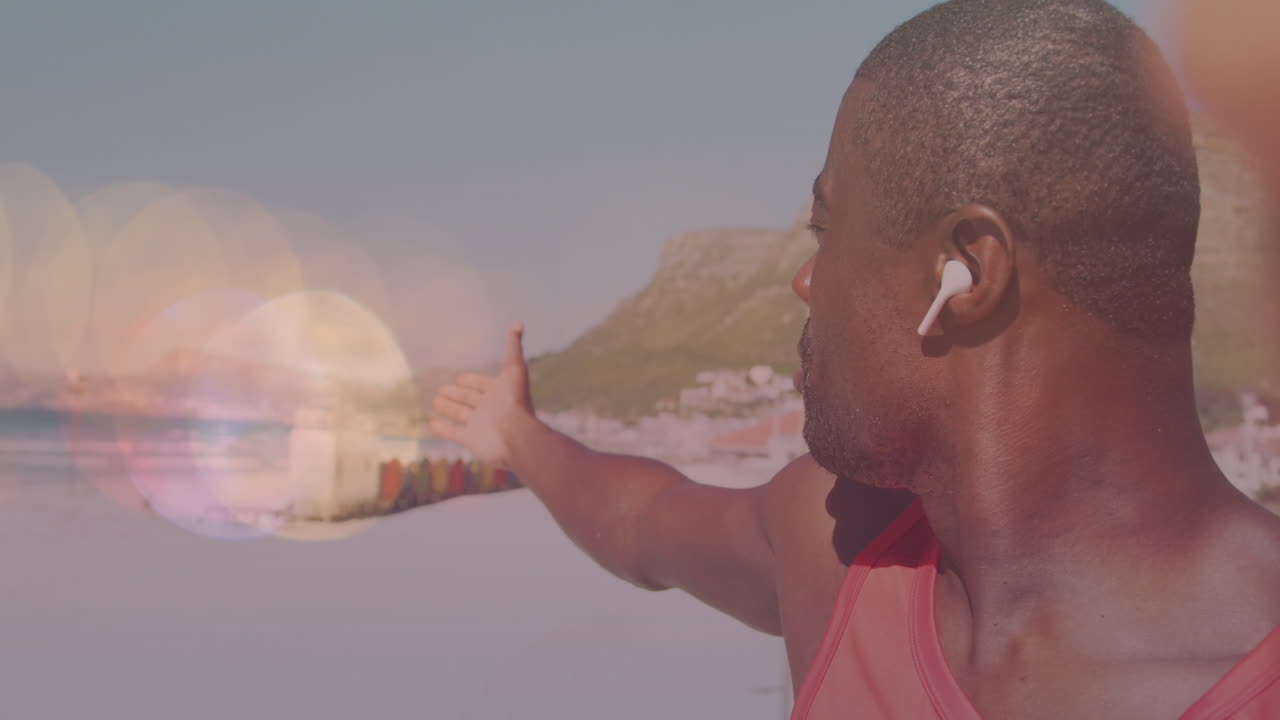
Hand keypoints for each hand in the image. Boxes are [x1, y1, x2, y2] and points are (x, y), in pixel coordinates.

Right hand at [429, 321, 534, 467]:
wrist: (515, 436)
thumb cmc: (515, 401)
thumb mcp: (515, 369)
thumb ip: (513, 347)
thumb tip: (518, 322)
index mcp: (499, 393)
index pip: (482, 384)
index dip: (472, 380)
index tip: (460, 378)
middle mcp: (489, 408)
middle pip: (469, 398)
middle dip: (456, 393)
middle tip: (440, 388)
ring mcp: (480, 424)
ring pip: (460, 413)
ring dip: (448, 407)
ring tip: (435, 400)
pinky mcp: (471, 439)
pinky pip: (454, 432)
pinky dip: (442, 428)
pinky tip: (431, 424)